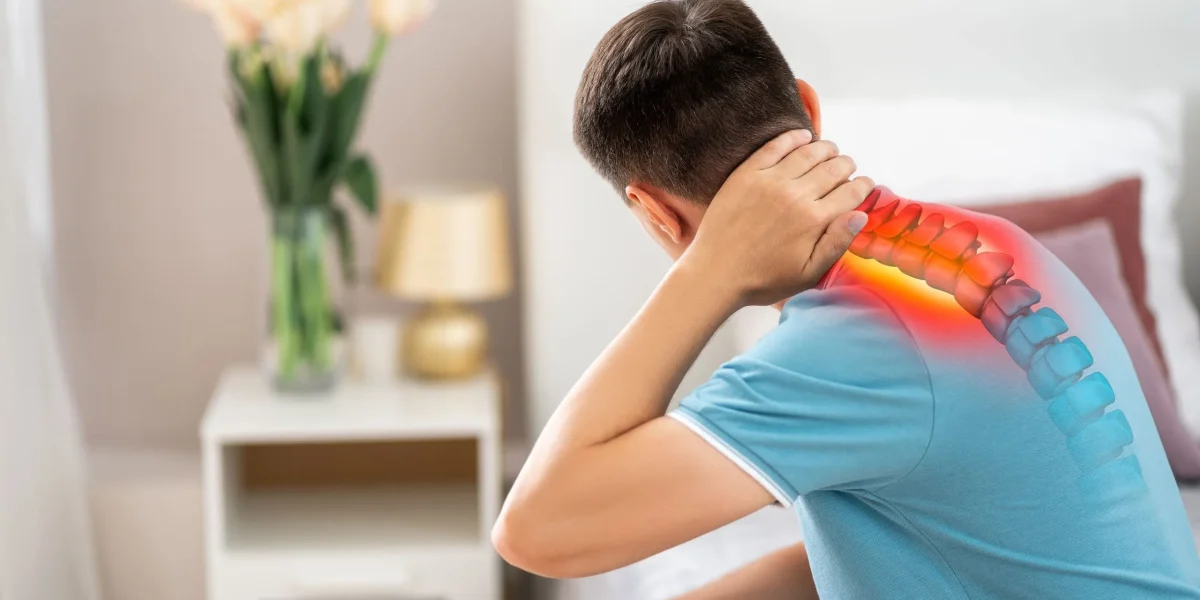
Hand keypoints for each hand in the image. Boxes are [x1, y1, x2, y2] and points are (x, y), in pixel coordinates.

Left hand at [679, 129, 873, 306]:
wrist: (715, 274)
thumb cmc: (763, 280)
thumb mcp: (808, 273)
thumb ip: (836, 243)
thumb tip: (860, 215)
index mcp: (814, 220)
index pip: (851, 193)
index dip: (863, 186)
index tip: (866, 184)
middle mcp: (796, 195)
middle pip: (833, 168)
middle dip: (847, 165)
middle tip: (848, 166)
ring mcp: (770, 181)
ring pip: (808, 152)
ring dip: (826, 148)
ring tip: (831, 150)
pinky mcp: (747, 174)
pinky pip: (775, 146)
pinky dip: (793, 138)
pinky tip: (803, 136)